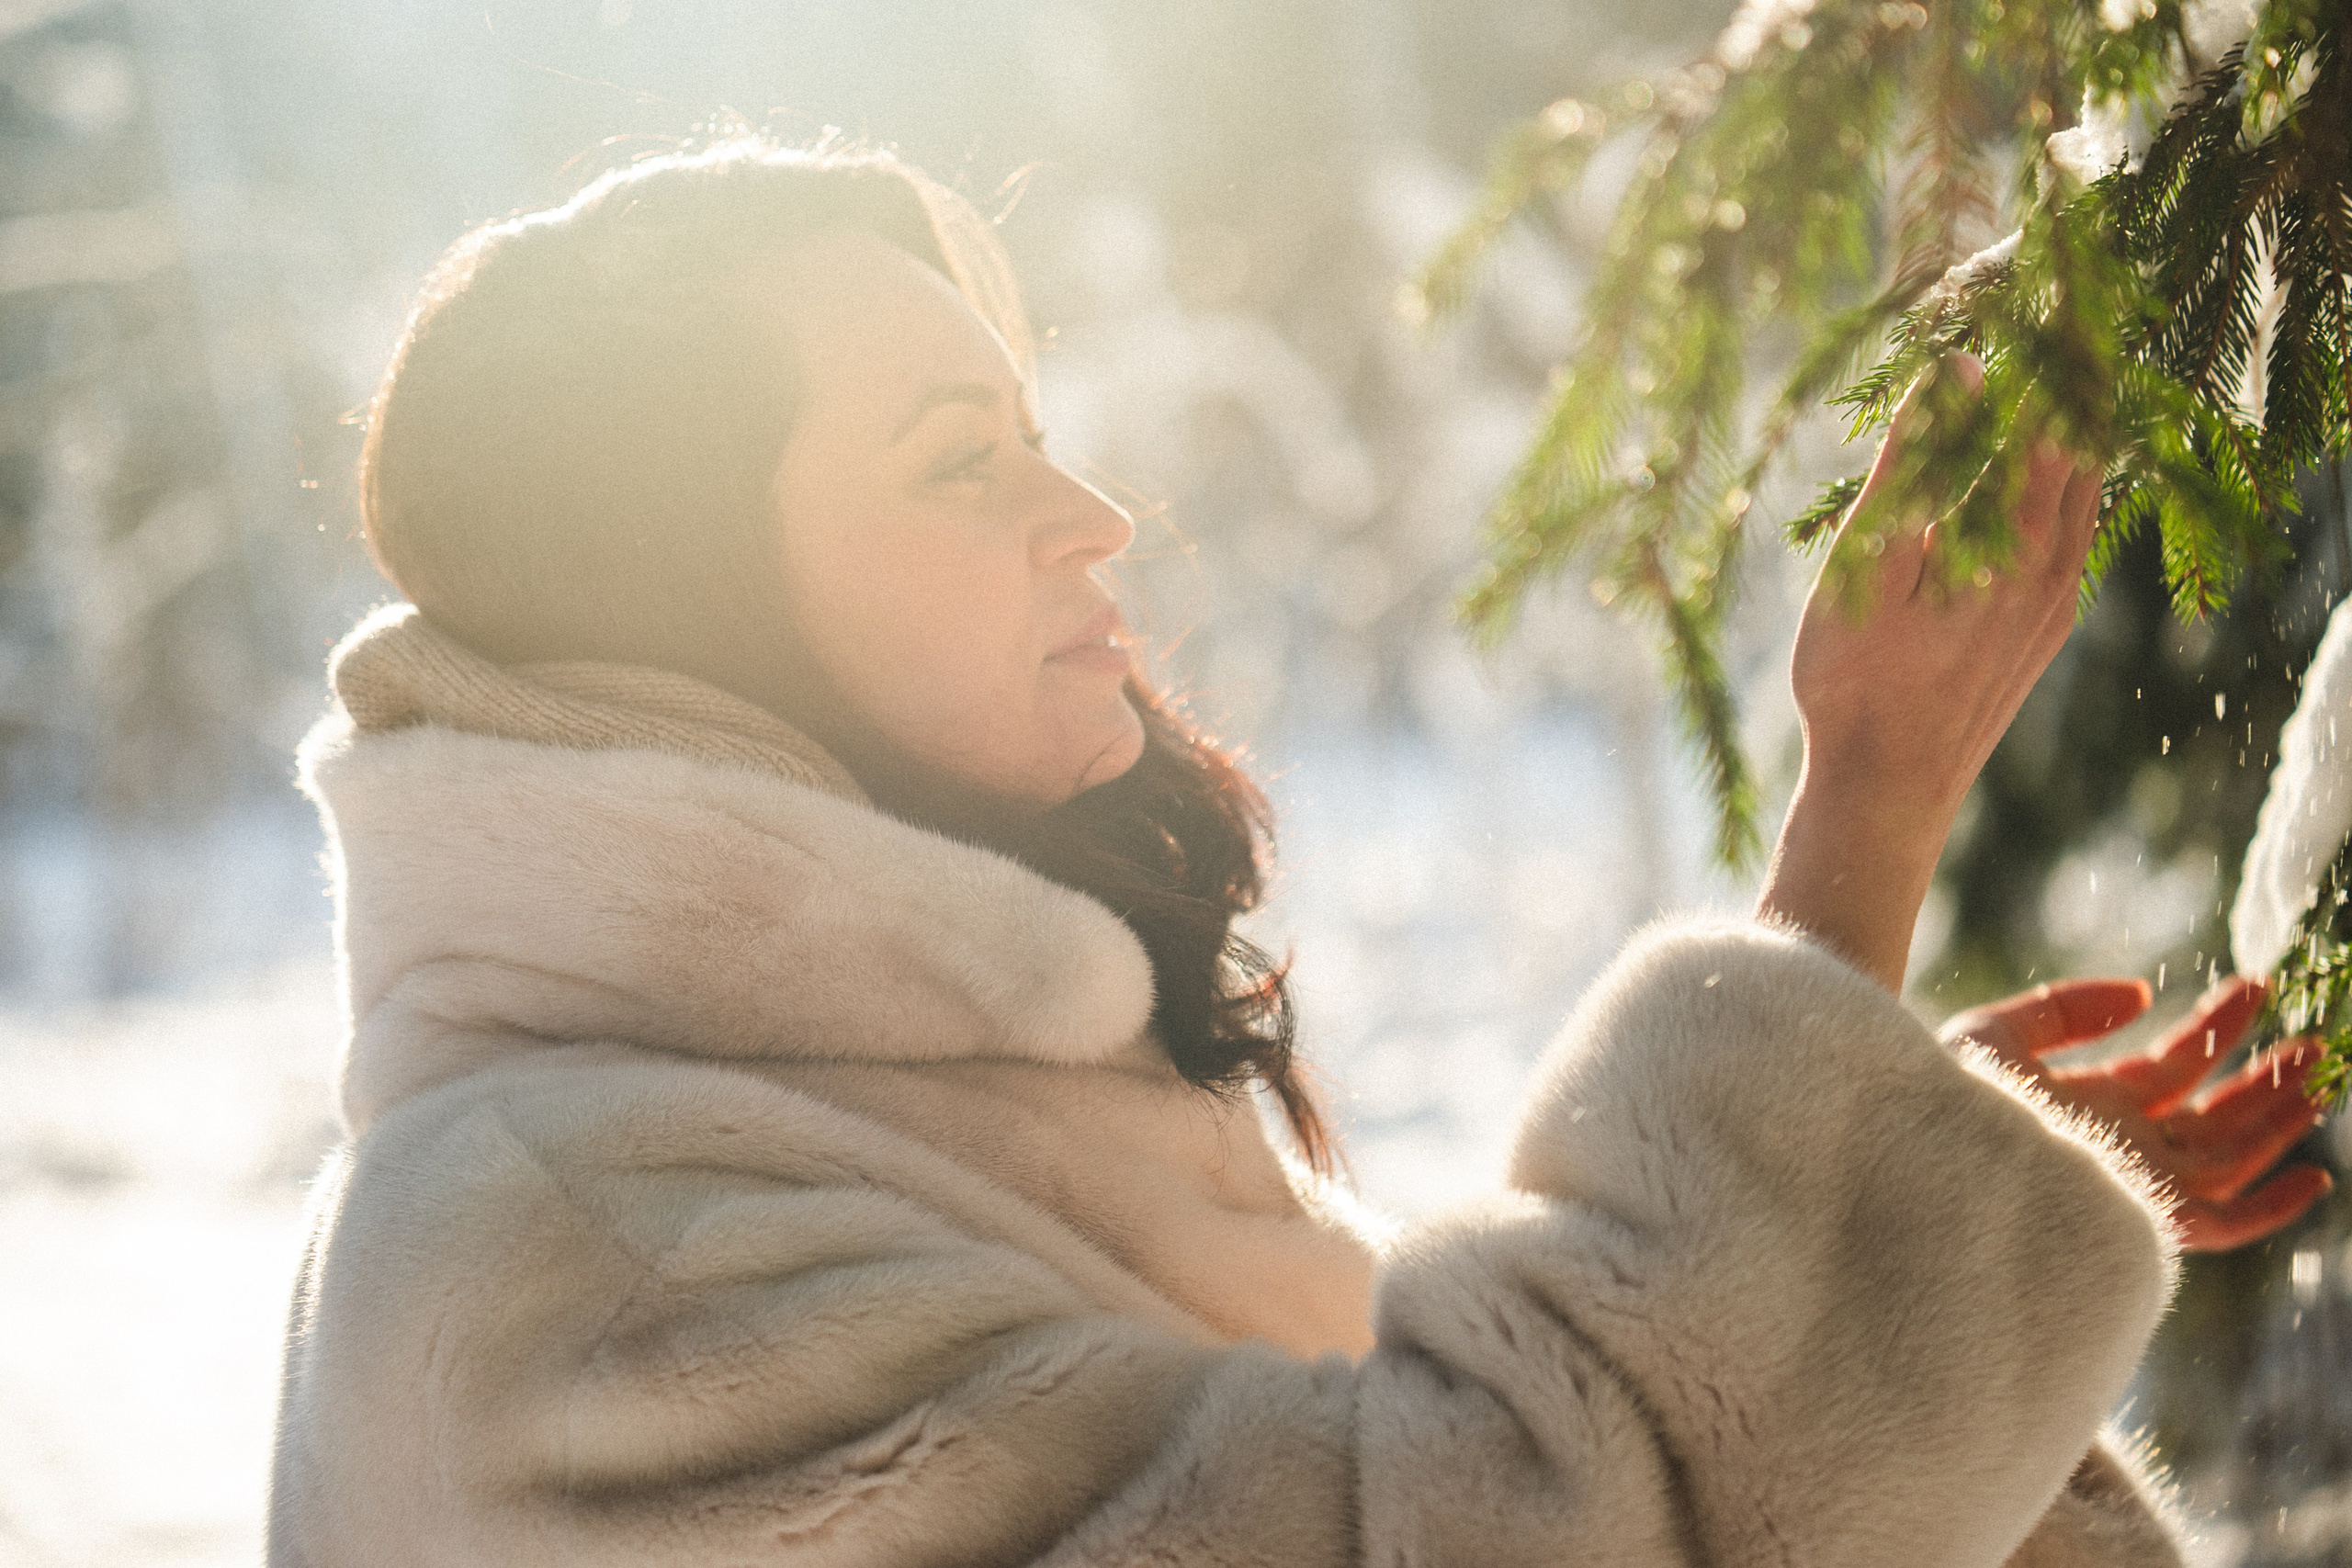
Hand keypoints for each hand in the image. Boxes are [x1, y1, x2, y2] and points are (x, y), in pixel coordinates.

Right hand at [1758, 357, 2104, 991]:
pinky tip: (2045, 467)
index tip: (2049, 283)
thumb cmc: (1856, 682)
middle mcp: (2054, 564)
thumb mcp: (1867, 566)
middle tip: (2055, 309)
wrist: (1886, 791)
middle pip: (2082, 442)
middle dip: (2067, 376)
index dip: (2053, 346)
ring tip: (2051, 371)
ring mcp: (2053, 599)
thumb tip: (1958, 370)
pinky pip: (2071, 531)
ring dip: (2068, 426)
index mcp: (2016, 541)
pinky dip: (2062, 480)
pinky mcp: (2041, 627)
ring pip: (2083, 488)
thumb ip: (1913, 468)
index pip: (2054, 412)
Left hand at [1940, 975, 2330, 1251]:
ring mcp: (2131, 1184)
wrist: (1919, 1154)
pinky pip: (2222, 1226)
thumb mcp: (1996, 1032)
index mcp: (2087, 1106)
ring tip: (2320, 1072)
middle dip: (2263, 1079)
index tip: (2257, 987)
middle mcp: (2117, 1148)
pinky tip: (2313, 1175)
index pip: (2170, 1068)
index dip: (2216, 1029)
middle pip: (2209, 1117)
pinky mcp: (2140, 1219)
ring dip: (2278, 1119)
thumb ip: (2067, 1009)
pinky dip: (2270, 1208)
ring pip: (2227, 1159)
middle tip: (2314, 1040)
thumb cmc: (1938, 1098)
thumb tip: (2142, 996)